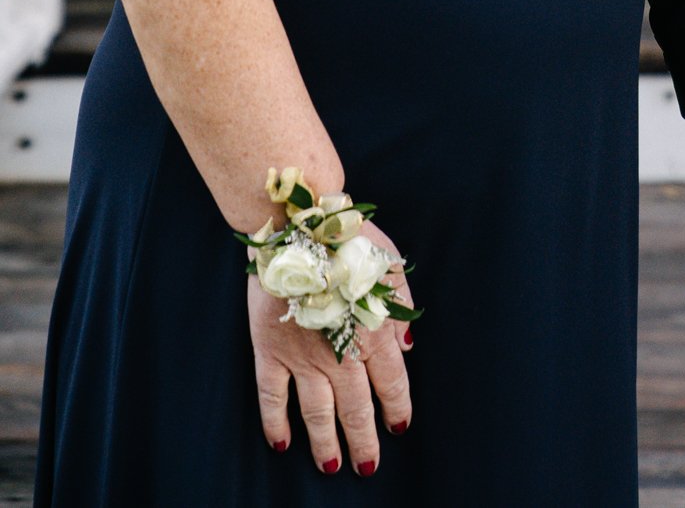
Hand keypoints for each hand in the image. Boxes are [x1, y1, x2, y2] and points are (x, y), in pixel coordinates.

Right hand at [249, 221, 413, 473]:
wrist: (298, 225)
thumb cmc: (348, 240)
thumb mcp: (390, 266)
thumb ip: (401, 309)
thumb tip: (408, 349)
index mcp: (373, 332)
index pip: (390, 382)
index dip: (396, 407)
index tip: (400, 427)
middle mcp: (339, 352)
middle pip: (355, 407)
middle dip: (363, 440)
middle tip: (368, 466)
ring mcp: (301, 355)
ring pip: (316, 411)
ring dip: (325, 442)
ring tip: (331, 466)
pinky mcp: (270, 350)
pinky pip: (272, 396)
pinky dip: (275, 423)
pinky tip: (282, 443)